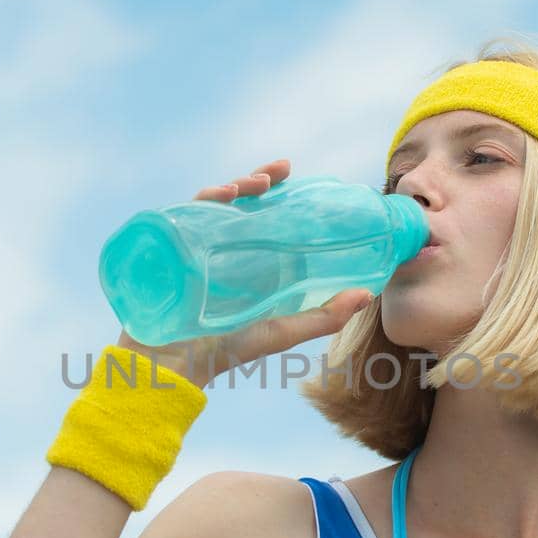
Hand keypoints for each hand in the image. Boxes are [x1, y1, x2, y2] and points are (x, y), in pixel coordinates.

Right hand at [115, 158, 376, 387]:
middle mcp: (220, 250)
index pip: (261, 217)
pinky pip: (184, 217)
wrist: (171, 367)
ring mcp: (194, 248)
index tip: (294, 175)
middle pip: (239, 204)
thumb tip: (367, 296)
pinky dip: (204, 202)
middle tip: (282, 170)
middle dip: (259, 180)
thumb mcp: (281, 331)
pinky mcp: (171, 250)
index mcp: (247, 262)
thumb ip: (323, 317)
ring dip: (235, 186)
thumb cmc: (226, 351)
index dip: (277, 193)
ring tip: (258, 184)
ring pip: (214, 205)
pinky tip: (222, 196)